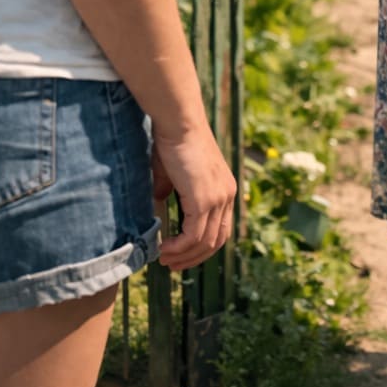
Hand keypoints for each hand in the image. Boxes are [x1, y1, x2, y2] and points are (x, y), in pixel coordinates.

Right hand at [151, 125, 236, 271]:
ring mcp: (218, 198)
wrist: (178, 121)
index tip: (182, 254)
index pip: (221, 229)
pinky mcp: (204, 200)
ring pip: (204, 242)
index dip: (202, 247)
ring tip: (164, 259)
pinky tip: (163, 248)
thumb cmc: (173, 140)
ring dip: (183, 255)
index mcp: (225, 188)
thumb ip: (170, 190)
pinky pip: (193, 235)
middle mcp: (227, 195)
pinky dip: (179, 247)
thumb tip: (159, 206)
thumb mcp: (173, 172)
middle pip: (216, 241)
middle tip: (172, 264)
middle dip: (193, 258)